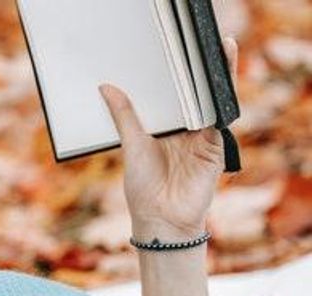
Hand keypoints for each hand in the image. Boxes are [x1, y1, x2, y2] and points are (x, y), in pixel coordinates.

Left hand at [99, 37, 238, 240]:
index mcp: (166, 128)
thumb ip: (124, 116)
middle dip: (199, 70)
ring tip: (218, 50)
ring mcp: (203, 137)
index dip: (175, 74)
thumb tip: (106, 87)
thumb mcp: (131, 145)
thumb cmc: (143, 187)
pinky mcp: (215, 147)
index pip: (174, 95)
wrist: (160, 219)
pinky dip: (223, 100)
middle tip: (198, 42)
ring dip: (217, 78)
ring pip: (213, 101)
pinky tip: (220, 81)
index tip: (173, 50)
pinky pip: (222, 118)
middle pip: (196, 94)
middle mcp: (187, 130)